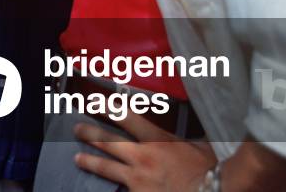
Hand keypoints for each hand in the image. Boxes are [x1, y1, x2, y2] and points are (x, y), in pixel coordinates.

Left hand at [74, 111, 216, 190]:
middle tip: (77, 128)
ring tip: (77, 158)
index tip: (96, 102)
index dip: (108, 107)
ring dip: (89, 160)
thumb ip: (189, 137)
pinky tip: (97, 187)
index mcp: (157, 140)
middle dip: (89, 133)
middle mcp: (142, 157)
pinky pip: (117, 191)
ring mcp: (137, 178)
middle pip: (107, 141)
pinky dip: (108, 188)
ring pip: (105, 166)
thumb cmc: (208, 172)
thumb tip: (195, 131)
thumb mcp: (200, 146)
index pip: (126, 117)